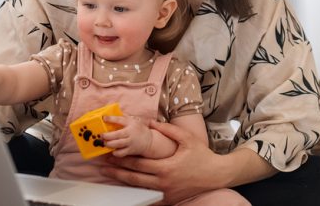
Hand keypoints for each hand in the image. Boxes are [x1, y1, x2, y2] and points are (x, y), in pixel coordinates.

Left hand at [100, 119, 223, 204]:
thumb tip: (151, 121)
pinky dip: (136, 190)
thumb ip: (168, 130)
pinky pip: (149, 195)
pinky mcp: (169, 199)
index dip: (122, 159)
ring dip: (123, 181)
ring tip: (109, 174)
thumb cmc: (202, 156)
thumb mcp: (187, 139)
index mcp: (166, 167)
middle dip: (116, 171)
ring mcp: (166, 192)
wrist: (217, 175)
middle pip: (134, 177)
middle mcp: (163, 182)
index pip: (138, 163)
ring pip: (138, 188)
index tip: (110, 155)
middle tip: (102, 166)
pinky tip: (126, 186)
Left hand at [101, 115, 151, 156]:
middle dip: (107, 135)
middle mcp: (130, 133)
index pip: (120, 120)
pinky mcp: (130, 150)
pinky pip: (121, 153)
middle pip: (117, 134)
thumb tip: (112, 112)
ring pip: (118, 144)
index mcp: (130, 123)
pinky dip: (115, 152)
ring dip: (109, 144)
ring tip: (104, 143)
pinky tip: (112, 150)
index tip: (103, 118)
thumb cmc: (138, 129)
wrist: (149, 141)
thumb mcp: (133, 120)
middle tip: (101, 135)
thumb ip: (124, 117)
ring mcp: (130, 142)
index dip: (111, 119)